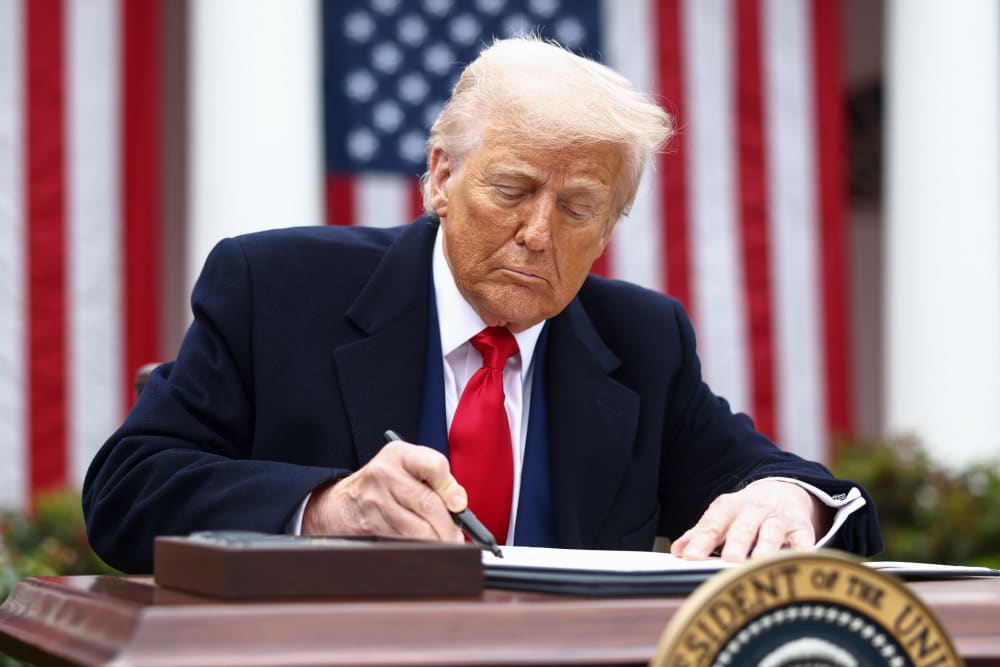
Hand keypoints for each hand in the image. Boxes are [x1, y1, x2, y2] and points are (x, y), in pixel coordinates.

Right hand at [301, 439, 465, 541]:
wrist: (344, 502)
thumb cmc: (385, 484)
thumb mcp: (406, 468)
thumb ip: (435, 479)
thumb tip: (460, 504)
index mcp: (398, 454)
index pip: (435, 466)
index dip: (451, 488)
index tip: (459, 505)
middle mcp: (384, 474)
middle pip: (428, 503)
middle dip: (448, 526)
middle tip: (458, 537)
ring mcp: (375, 501)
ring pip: (417, 529)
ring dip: (436, 541)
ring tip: (444, 544)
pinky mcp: (370, 526)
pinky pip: (403, 541)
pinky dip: (418, 547)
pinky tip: (422, 546)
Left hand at [670, 480, 825, 561]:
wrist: (782, 491)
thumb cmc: (744, 514)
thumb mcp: (722, 517)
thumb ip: (700, 533)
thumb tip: (678, 550)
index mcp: (728, 508)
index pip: (712, 525)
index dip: (701, 541)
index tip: (691, 557)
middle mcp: (753, 511)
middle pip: (742, 529)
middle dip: (736, 545)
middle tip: (729, 560)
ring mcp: (778, 519)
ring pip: (771, 534)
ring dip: (765, 550)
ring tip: (757, 565)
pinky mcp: (802, 529)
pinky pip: (803, 542)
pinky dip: (802, 553)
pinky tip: (799, 564)